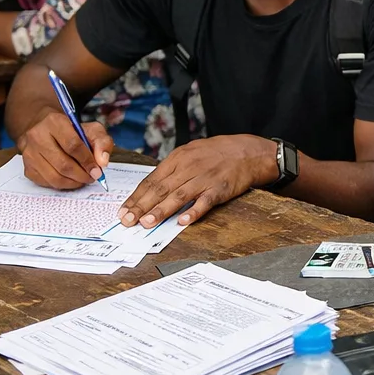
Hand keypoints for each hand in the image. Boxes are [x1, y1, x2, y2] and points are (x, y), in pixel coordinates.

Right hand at [15, 110, 113, 189]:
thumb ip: (102, 142)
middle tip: (92, 178)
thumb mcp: (92, 129)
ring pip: (54, 176)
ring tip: (83, 179)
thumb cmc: (73, 131)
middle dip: (82, 175)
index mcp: (55, 122)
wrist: (47, 130)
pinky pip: (46, 182)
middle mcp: (37, 136)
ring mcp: (29, 153)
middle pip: (63, 164)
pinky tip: (71, 180)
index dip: (87, 161)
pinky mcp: (27, 167)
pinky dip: (62, 185)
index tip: (98, 171)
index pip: (73, 145)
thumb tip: (102, 162)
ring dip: (73, 182)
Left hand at [119, 134, 274, 227]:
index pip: (152, 179)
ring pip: (178, 195)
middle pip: (160, 188)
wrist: (249, 151)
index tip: (123, 210)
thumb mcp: (192, 152)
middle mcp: (189, 167)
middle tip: (127, 220)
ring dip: (161, 210)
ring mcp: (205, 178)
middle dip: (141, 206)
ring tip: (146, 223)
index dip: (136, 196)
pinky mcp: (220, 188)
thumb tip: (153, 186)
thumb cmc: (219, 152)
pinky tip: (182, 221)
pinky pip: (204, 202)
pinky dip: (193, 212)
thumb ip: (174, 168)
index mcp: (179, 158)